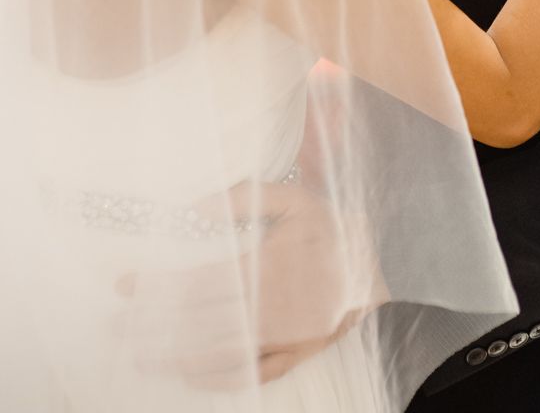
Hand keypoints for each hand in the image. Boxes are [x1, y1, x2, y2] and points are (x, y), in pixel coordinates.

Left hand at [114, 180, 386, 390]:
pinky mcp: (299, 352)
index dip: (158, 287)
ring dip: (177, 353)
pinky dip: (221, 376)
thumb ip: (245, 198)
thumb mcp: (296, 198)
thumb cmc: (336, 226)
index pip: (197, 280)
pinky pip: (253, 371)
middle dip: (156, 326)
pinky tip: (194, 374)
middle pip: (200, 319)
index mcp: (264, 265)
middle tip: (119, 331)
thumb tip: (197, 208)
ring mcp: (284, 335)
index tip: (126, 287)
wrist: (387, 264)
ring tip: (143, 355)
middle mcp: (269, 305)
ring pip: (220, 349)